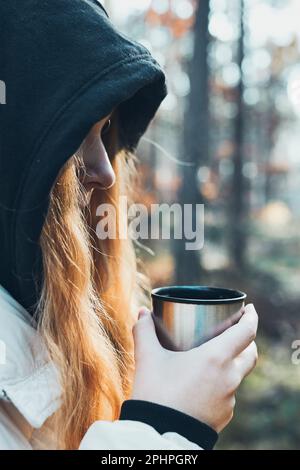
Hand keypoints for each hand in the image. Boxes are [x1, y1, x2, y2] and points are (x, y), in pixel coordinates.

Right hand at [131, 304, 257, 432]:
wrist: (158, 435)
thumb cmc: (156, 393)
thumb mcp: (147, 358)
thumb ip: (144, 331)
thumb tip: (142, 313)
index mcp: (216, 358)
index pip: (247, 332)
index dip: (251, 317)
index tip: (249, 308)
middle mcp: (229, 377)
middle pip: (250, 354)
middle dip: (246, 341)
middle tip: (233, 332)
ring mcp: (229, 399)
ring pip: (239, 375)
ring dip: (231, 364)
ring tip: (213, 358)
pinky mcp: (224, 415)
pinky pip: (227, 394)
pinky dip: (221, 384)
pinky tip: (204, 384)